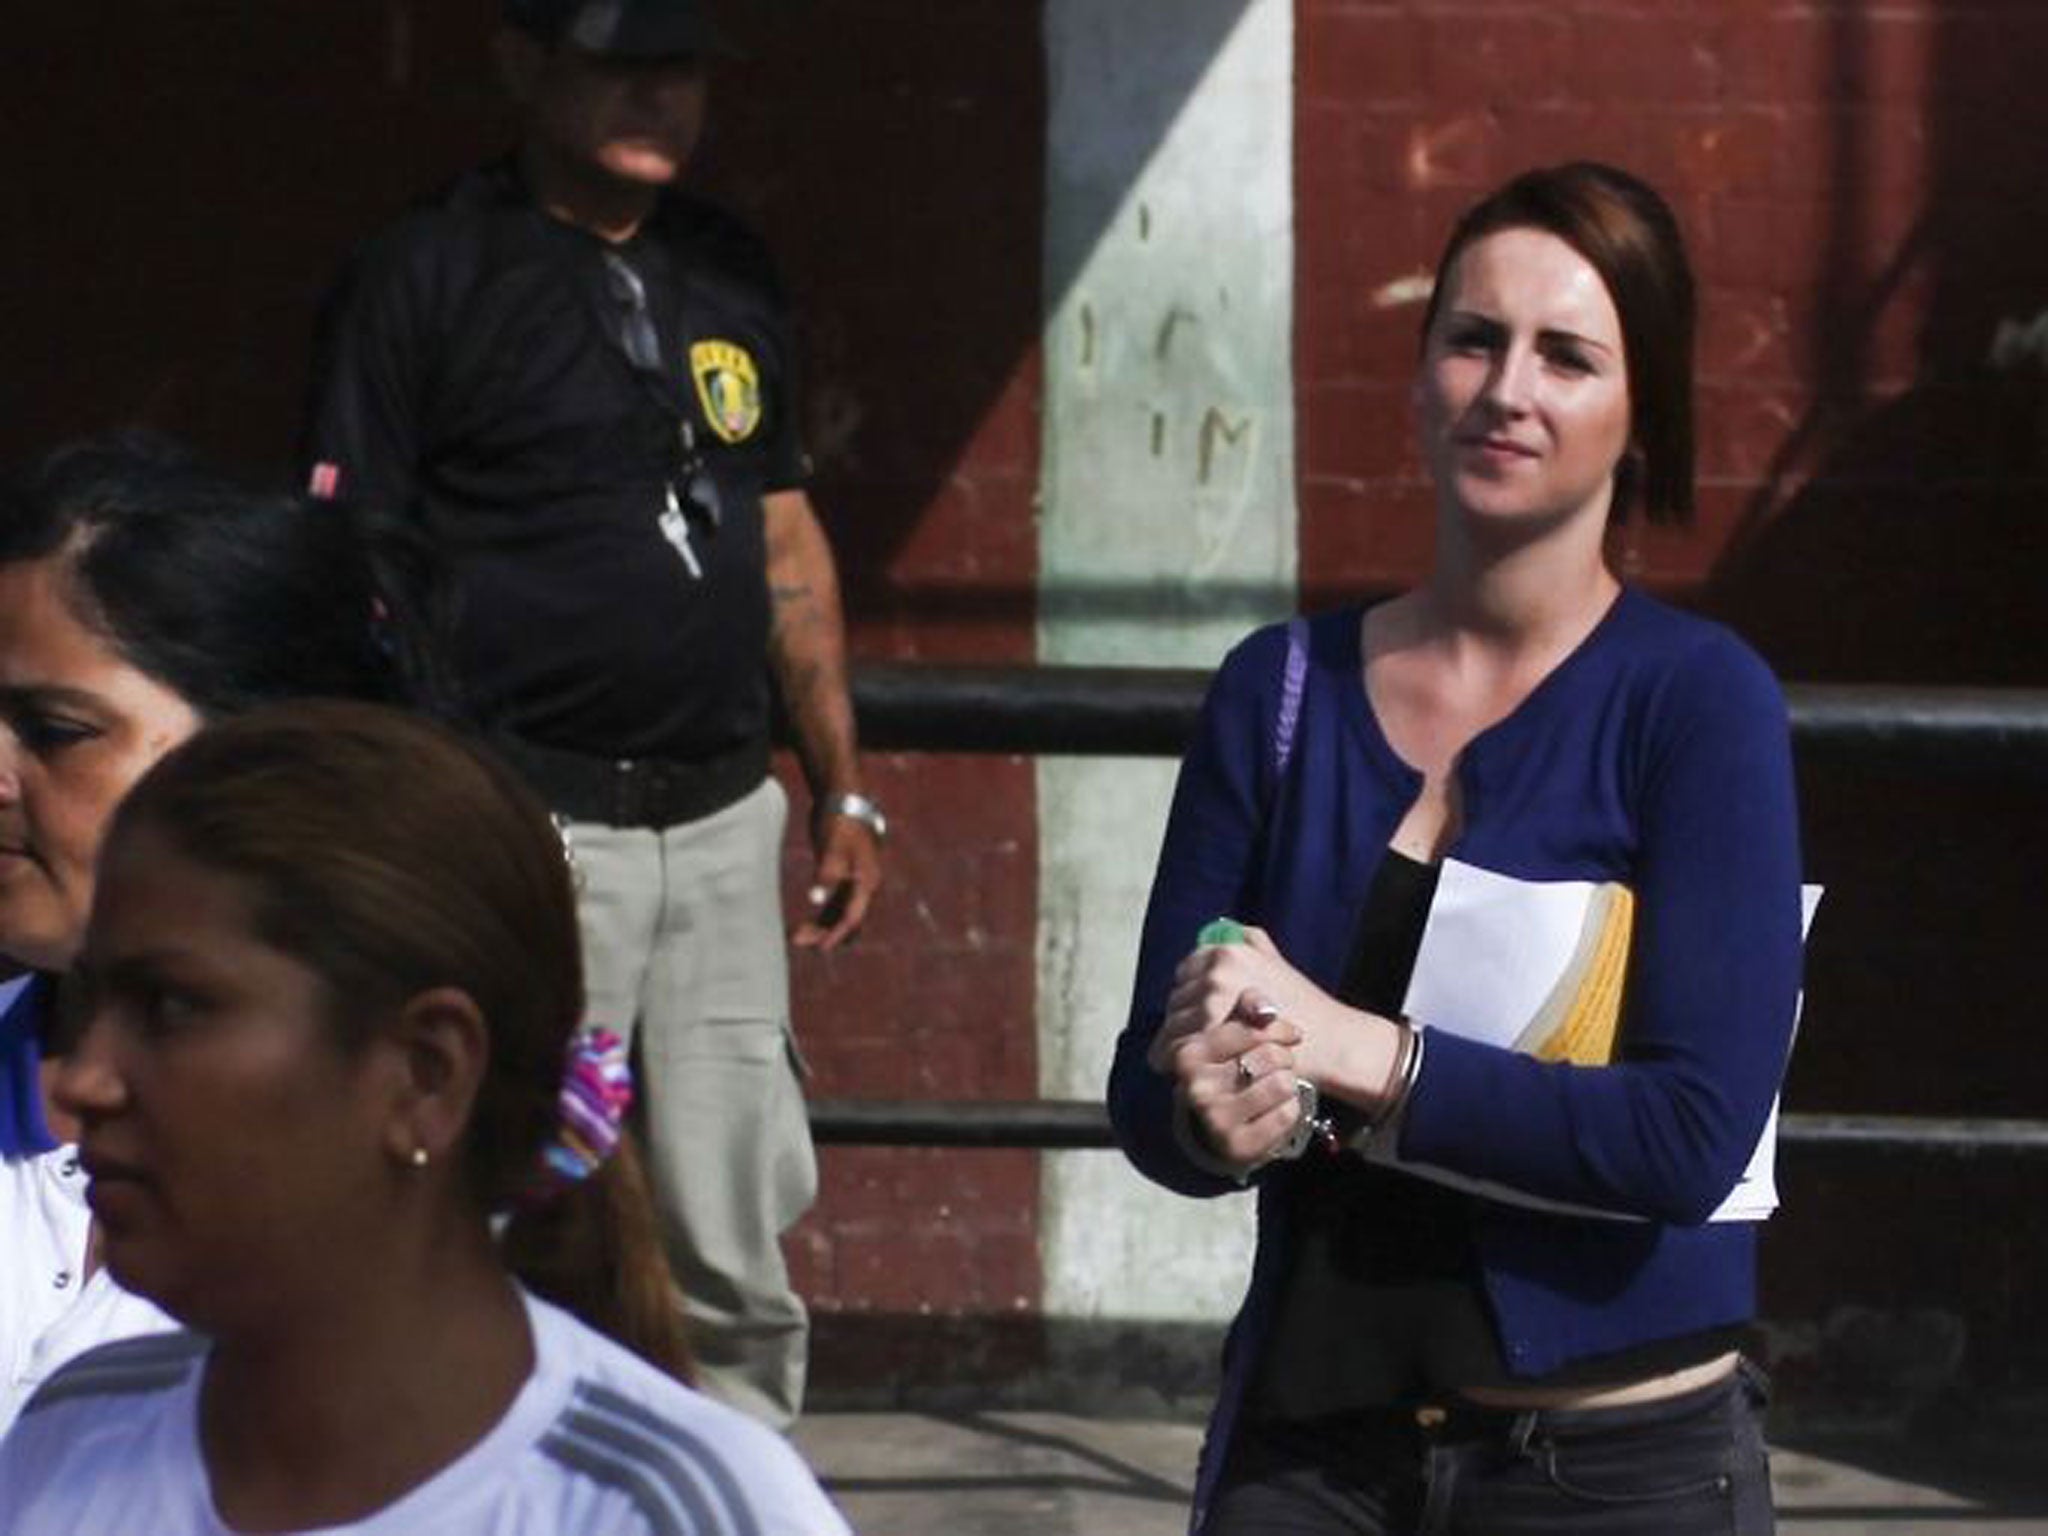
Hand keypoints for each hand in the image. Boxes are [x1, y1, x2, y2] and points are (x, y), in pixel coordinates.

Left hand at [793, 810, 881, 949]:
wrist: (843, 800)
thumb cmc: (841, 822)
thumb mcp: (834, 847)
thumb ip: (827, 873)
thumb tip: (817, 898)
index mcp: (866, 882)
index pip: (852, 917)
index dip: (836, 934)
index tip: (820, 948)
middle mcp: (863, 886)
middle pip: (847, 920)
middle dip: (825, 934)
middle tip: (798, 940)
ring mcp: (853, 882)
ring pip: (839, 914)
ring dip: (821, 927)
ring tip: (795, 936)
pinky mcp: (841, 876)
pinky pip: (834, 905)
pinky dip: (821, 915)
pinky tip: (805, 923)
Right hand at [1151, 985, 1307, 1170]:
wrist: (1223, 1124)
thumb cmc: (1232, 1068)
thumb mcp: (1232, 1035)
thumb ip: (1245, 1009)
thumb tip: (1265, 1007)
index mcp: (1188, 1054)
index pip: (1249, 1028)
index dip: (1278, 1027)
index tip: (1291, 1032)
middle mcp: (1195, 1087)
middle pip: (1270, 1054)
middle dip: (1283, 1056)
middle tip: (1280, 1062)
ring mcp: (1214, 1118)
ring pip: (1283, 1083)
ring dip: (1289, 1082)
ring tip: (1278, 1084)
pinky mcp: (1237, 1145)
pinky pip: (1288, 1114)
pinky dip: (1291, 1108)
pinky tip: (1277, 1108)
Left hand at [1159, 925, 1401, 1110]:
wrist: (1332, 1042)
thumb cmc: (1306, 1009)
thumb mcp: (1277, 963)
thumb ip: (1251, 943)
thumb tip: (1224, 928)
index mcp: (1227, 950)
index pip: (1185, 972)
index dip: (1190, 995)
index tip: (1197, 1014)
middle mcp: (1217, 969)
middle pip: (1176, 999)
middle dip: (1182, 1021)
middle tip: (1192, 1042)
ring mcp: (1213, 998)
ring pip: (1173, 1025)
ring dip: (1177, 1042)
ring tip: (1185, 1059)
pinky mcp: (1212, 1032)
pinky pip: (1176, 1046)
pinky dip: (1175, 1059)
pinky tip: (1182, 1069)